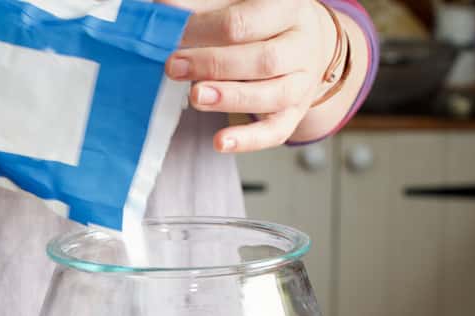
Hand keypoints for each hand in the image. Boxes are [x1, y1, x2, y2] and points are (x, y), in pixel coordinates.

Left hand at [163, 0, 336, 152]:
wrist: (306, 43)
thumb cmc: (264, 21)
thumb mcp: (241, 5)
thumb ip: (208, 8)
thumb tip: (167, 13)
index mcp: (289, 8)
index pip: (244, 21)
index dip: (205, 28)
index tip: (172, 34)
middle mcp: (301, 45)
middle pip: (262, 59)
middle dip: (214, 65)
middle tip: (174, 67)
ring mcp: (302, 83)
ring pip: (271, 95)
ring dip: (230, 99)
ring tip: (195, 98)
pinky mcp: (295, 114)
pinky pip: (275, 132)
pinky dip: (247, 140)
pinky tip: (220, 143)